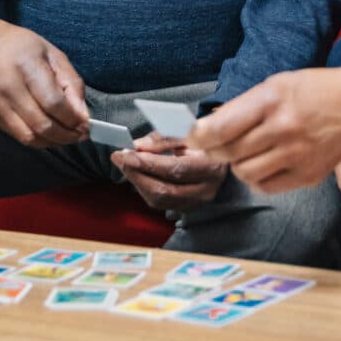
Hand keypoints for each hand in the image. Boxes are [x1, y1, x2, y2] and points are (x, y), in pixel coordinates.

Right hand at [0, 11, 87, 148]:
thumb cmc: (24, 47)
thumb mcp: (54, 55)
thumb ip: (71, 83)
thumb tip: (82, 115)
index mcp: (27, 66)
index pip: (53, 103)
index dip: (73, 118)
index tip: (87, 123)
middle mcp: (9, 88)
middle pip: (42, 124)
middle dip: (67, 135)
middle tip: (82, 134)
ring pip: (31, 137)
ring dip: (54, 142)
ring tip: (69, 137)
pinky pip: (20, 137)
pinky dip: (40, 140)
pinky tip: (51, 134)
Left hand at [110, 133, 227, 211]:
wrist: (221, 154)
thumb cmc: (201, 140)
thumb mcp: (185, 132)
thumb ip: (161, 139)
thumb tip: (135, 147)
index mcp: (211, 167)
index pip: (174, 169)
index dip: (147, 163)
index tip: (125, 153)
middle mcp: (206, 190)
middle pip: (165, 190)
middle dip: (137, 174)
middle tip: (119, 158)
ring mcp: (197, 203)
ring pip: (160, 200)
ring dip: (138, 182)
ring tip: (125, 164)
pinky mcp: (187, 208)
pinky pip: (161, 203)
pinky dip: (145, 189)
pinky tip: (137, 175)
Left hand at [189, 62, 340, 194]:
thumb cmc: (314, 90)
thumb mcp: (276, 84)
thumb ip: (243, 107)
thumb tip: (209, 126)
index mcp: (271, 100)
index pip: (221, 127)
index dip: (200, 136)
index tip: (193, 137)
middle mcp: (282, 129)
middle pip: (230, 152)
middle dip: (215, 150)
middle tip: (216, 144)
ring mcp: (296, 155)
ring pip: (244, 173)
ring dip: (237, 164)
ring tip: (245, 151)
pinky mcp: (307, 175)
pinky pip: (266, 186)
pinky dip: (257, 178)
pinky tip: (263, 163)